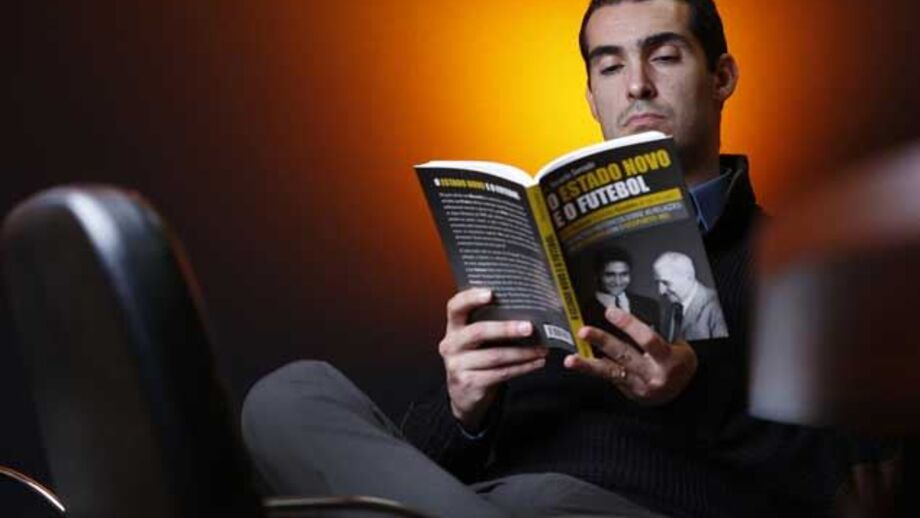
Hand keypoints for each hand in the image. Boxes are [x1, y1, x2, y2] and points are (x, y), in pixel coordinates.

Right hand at [439, 288, 548, 430]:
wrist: (464, 394)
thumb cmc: (476, 358)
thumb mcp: (475, 341)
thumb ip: (488, 324)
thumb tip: (526, 311)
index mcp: (453, 327)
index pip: (455, 307)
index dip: (470, 298)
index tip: (490, 293)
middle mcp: (451, 345)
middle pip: (478, 332)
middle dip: (506, 329)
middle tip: (529, 327)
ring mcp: (457, 365)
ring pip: (495, 356)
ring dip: (522, 352)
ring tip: (542, 349)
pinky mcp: (469, 383)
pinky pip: (501, 373)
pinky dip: (522, 368)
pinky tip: (536, 363)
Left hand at [564, 306, 696, 404]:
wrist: (684, 392)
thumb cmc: (679, 363)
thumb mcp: (678, 346)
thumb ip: (655, 333)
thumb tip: (628, 316)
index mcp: (668, 360)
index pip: (647, 340)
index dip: (629, 325)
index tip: (611, 312)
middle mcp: (652, 374)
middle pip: (624, 355)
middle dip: (602, 341)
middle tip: (584, 331)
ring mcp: (639, 385)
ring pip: (611, 372)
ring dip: (588, 364)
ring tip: (571, 359)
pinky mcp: (629, 392)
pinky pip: (609, 378)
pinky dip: (593, 369)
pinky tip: (579, 363)